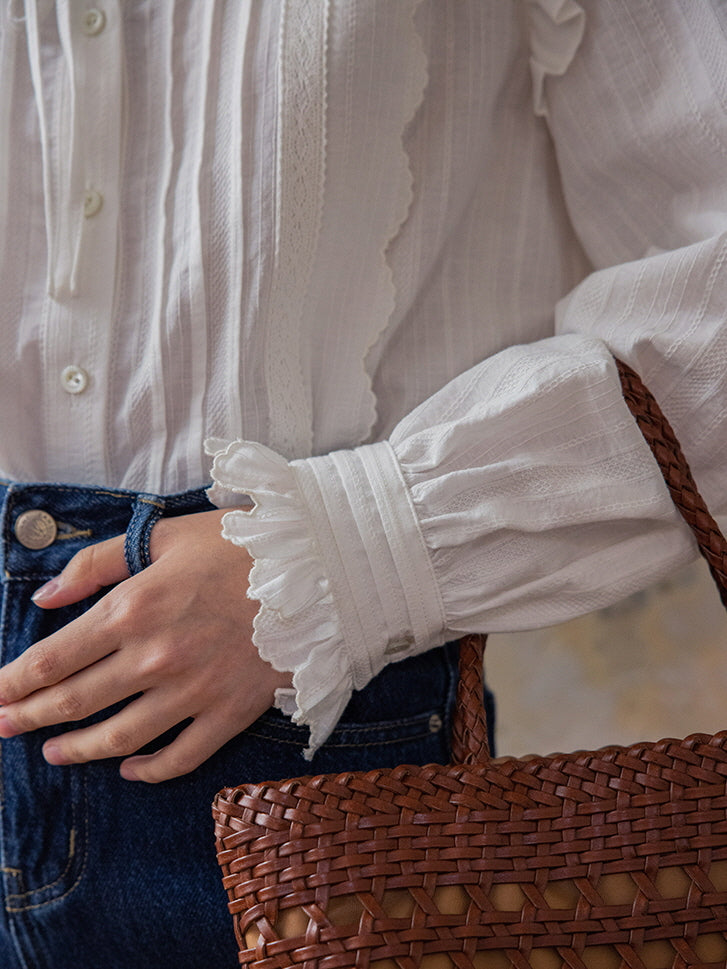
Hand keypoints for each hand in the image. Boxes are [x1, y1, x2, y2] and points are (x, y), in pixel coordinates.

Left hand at [0, 510, 291, 781]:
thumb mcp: (163, 536)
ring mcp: (193, 692)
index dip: (14, 681)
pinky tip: (129, 770)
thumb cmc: (238, 545)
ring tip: (51, 751)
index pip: (53, 658)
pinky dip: (149, 770)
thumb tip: (45, 599)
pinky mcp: (229, 713)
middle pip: (74, 702)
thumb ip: (97, 564)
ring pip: (118, 738)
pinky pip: (180, 757)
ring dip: (75, 749)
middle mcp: (155, 658)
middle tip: (2, 726)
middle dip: (27, 717)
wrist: (318, 569)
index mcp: (134, 609)